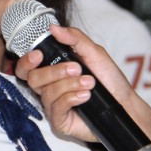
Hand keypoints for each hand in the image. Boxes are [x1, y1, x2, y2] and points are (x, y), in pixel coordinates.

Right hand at [14, 24, 136, 142]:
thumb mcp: (94, 53)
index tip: (38, 54)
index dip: (27, 61)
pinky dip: (71, 98)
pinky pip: (55, 108)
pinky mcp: (60, 122)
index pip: (27, 67)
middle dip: (53, 71)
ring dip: (70, 85)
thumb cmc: (109, 79)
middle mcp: (49, 87)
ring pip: (46, 93)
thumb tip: (53, 28)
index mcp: (52, 70)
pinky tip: (85, 96)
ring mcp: (53, 106)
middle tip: (76, 68)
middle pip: (32, 79)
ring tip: (90, 83)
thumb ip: (75, 39)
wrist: (124, 103)